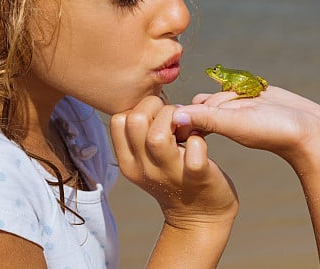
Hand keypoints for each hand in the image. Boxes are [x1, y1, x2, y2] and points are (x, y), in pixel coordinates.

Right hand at [110, 95, 237, 228]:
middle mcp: (144, 169)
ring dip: (177, 120)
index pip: (119, 119)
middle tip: (174, 119)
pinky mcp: (197, 176)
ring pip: (157, 135)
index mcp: (129, 162)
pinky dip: (199, 139)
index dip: (141, 107)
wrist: (200, 218)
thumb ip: (142, 135)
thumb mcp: (148, 160)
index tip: (158, 116)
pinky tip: (200, 142)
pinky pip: (194, 148)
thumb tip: (151, 100)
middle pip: (134, 120)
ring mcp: (169, 173)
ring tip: (186, 127)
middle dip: (158, 107)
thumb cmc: (174, 177)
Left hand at [172, 86, 319, 168]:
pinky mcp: (260, 96)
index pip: (191, 111)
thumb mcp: (239, 125)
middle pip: (209, 95)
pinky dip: (243, 83)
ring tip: (252, 96)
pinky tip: (255, 87)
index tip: (202, 108)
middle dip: (219, 93)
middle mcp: (228, 115)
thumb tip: (176, 116)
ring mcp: (245, 105)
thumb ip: (209, 119)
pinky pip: (243, 84)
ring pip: (226, 87)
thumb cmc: (275, 132)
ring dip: (233, 85)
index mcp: (218, 124)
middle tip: (242, 103)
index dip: (189, 108)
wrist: (314, 134)